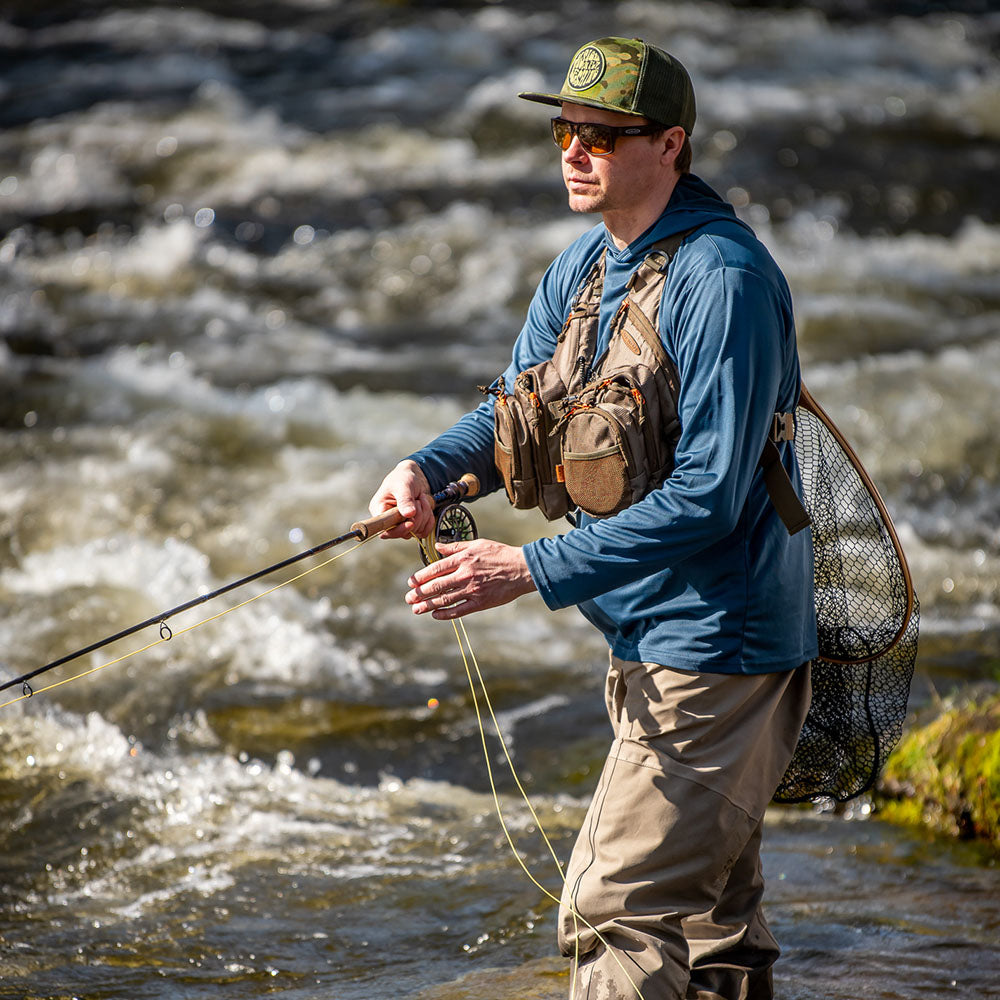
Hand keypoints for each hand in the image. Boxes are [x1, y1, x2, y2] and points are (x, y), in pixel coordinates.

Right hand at [368, 460, 435, 539]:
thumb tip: (409, 515)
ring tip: (421, 499)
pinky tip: (427, 507)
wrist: (415, 477)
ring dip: (424, 515)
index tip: (411, 522)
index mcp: (379, 510)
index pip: (385, 528)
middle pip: (402, 532)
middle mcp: (389, 520)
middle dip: (416, 517)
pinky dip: (429, 520)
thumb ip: (405, 500)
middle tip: (418, 500)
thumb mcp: (403, 485)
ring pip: (415, 532)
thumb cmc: (403, 478)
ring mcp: (401, 524)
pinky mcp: (413, 525)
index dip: (399, 529)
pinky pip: (424, 531)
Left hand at [405, 539, 536, 619]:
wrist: (522, 568)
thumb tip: (437, 546)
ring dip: (427, 605)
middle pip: (436, 585)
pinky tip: (435, 614)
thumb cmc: (501, 554)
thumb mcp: (478, 544)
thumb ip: (456, 546)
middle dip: (419, 593)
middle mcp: (465, 574)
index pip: (435, 569)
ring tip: (416, 609)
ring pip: (444, 599)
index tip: (411, 582)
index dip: (421, 576)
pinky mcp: (480, 602)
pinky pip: (459, 610)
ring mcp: (472, 590)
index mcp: (464, 559)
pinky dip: (445, 613)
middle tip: (409, 598)